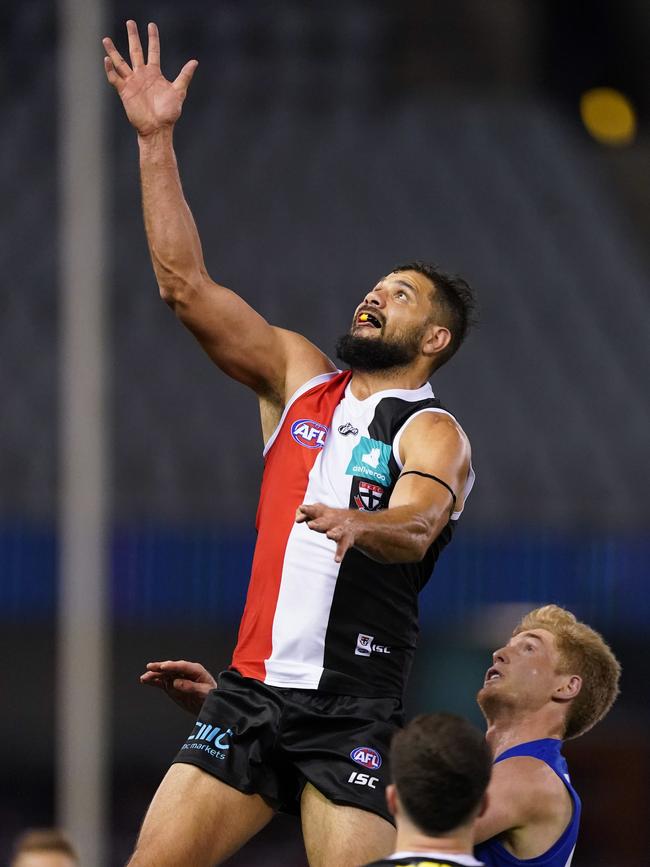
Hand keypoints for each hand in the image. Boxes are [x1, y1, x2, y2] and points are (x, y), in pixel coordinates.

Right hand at [102, 21, 197, 135]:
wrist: (157, 128)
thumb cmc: (169, 113)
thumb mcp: (179, 92)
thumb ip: (184, 76)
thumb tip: (194, 61)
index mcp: (154, 73)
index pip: (153, 51)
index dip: (152, 38)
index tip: (151, 25)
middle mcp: (142, 75)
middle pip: (135, 51)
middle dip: (133, 37)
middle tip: (130, 22)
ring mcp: (132, 82)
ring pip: (120, 62)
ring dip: (113, 51)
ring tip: (106, 39)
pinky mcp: (124, 91)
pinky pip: (115, 78)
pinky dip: (110, 69)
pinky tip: (106, 59)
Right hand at [140, 659, 216, 715]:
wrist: (209, 704)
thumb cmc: (211, 696)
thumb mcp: (204, 692)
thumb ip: (191, 687)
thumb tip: (176, 682)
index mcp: (195, 670)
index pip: (182, 666)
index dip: (172, 666)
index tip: (163, 666)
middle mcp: (185, 672)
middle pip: (171, 668)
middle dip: (160, 667)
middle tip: (150, 667)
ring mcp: (177, 678)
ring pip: (164, 675)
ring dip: (154, 675)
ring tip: (144, 678)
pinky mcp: (172, 686)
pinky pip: (162, 683)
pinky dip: (154, 681)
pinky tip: (145, 680)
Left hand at [296, 503, 358, 562]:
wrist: (355, 522)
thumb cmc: (330, 518)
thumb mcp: (320, 513)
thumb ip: (308, 515)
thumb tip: (297, 518)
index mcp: (324, 514)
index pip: (314, 510)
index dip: (308, 510)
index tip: (301, 509)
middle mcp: (332, 521)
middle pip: (324, 522)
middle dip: (317, 523)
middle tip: (310, 525)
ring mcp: (340, 531)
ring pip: (336, 532)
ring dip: (333, 534)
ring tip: (329, 535)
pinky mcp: (345, 541)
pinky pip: (342, 548)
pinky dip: (340, 554)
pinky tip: (336, 560)